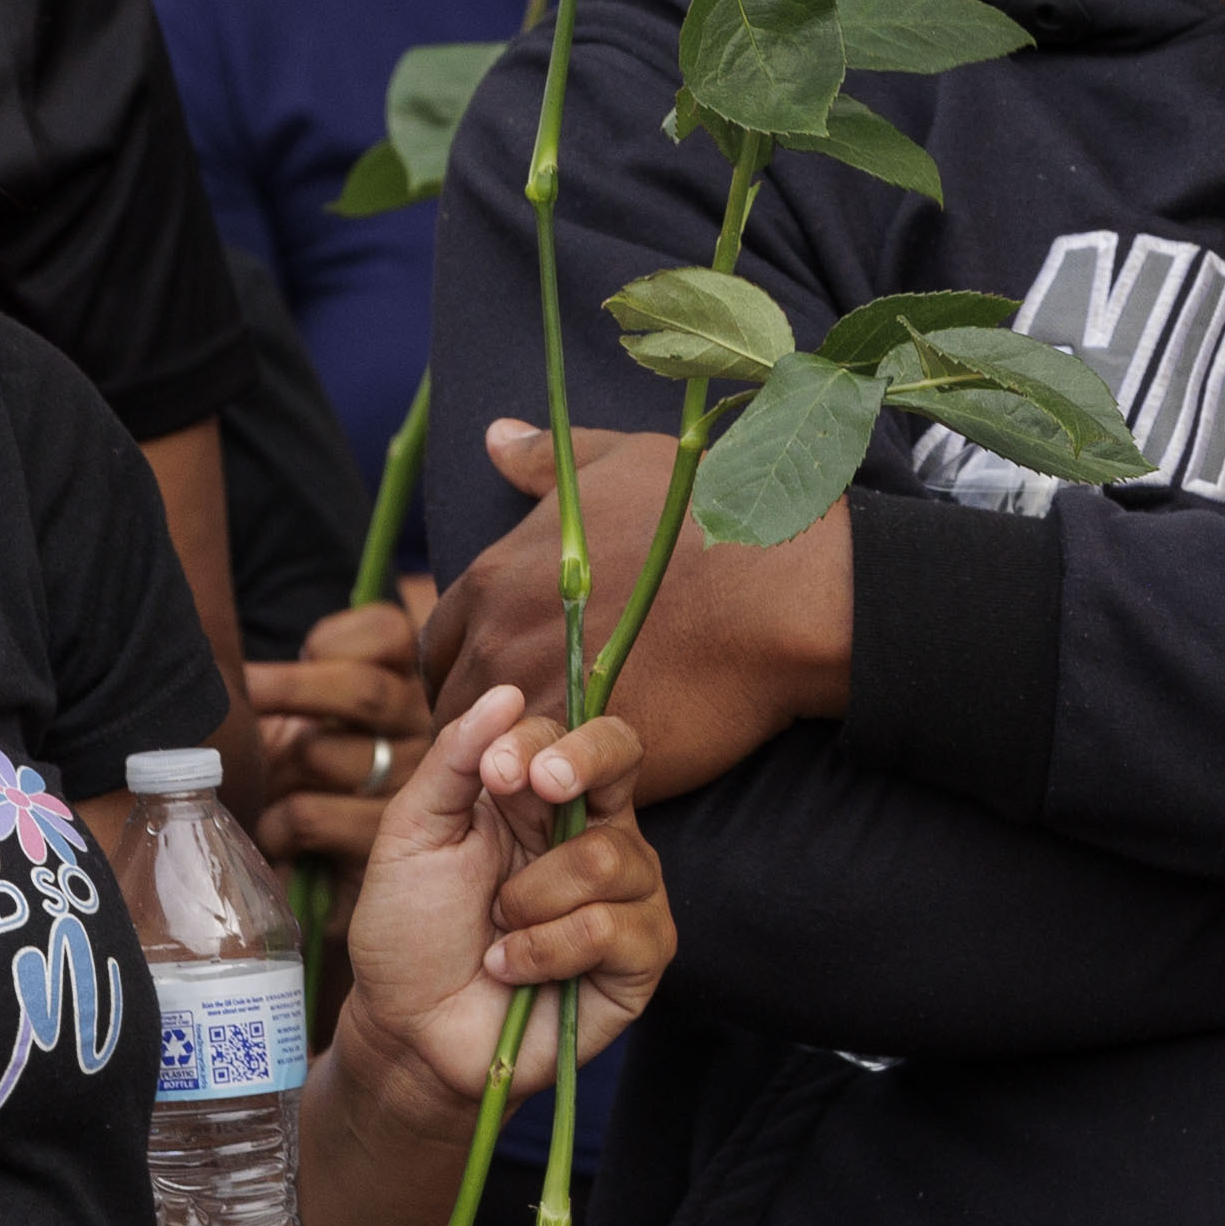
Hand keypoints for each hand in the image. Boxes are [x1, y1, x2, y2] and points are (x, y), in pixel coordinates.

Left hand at [248, 580, 443, 869]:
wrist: (322, 886)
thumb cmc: (297, 781)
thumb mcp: (293, 714)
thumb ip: (282, 677)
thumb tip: (207, 631)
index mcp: (409, 686)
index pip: (390, 634)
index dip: (332, 641)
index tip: (302, 653)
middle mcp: (423, 731)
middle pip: (362, 692)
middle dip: (289, 692)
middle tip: (239, 699)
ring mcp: (410, 790)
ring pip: (327, 754)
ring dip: (278, 769)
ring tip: (261, 782)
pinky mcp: (382, 846)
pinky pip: (311, 816)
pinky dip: (276, 823)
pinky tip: (274, 833)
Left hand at [336, 683, 670, 1120]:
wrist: (410, 1032)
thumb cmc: (410, 933)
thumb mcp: (412, 835)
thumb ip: (454, 761)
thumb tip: (505, 691)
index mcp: (546, 800)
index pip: (582, 734)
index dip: (552, 740)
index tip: (501, 772)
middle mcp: (597, 836)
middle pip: (626, 760)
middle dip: (578, 765)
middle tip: (535, 793)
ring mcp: (626, 897)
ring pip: (614, 857)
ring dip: (535, 897)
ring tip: (498, 931)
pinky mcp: (639, 960)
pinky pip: (616, 929)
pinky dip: (549, 949)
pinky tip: (516, 968)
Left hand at [431, 420, 847, 801]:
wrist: (783, 595)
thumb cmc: (709, 517)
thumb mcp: (620, 464)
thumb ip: (545, 462)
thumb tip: (494, 436)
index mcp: (495, 577)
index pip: (440, 640)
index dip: (467, 658)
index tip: (501, 671)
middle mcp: (501, 643)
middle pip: (456, 704)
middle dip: (480, 719)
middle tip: (526, 725)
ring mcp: (542, 704)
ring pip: (493, 756)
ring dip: (514, 761)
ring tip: (555, 761)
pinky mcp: (588, 756)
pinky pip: (550, 789)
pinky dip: (560, 788)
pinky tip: (591, 777)